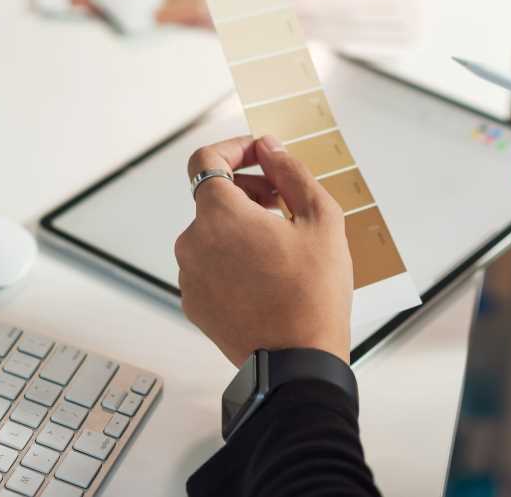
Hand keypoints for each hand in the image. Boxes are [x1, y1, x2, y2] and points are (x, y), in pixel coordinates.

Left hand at [175, 134, 352, 366]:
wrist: (296, 363)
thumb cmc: (313, 292)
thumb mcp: (320, 219)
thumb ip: (290, 172)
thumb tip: (268, 147)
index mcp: (218, 214)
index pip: (206, 159)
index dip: (234, 149)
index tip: (260, 155)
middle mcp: (192, 241)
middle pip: (212, 197)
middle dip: (247, 190)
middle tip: (283, 204)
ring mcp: (189, 275)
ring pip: (212, 233)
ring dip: (241, 227)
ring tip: (280, 246)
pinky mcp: (193, 303)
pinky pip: (209, 265)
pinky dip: (232, 259)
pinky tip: (266, 276)